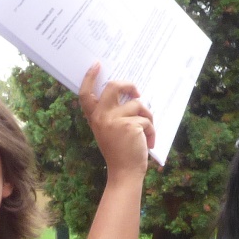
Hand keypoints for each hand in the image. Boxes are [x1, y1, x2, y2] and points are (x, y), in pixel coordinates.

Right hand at [77, 64, 154, 178]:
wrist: (125, 173)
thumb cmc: (120, 153)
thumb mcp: (110, 131)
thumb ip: (112, 114)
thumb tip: (130, 95)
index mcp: (95, 118)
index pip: (86, 94)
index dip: (90, 77)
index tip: (97, 65)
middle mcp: (102, 116)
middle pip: (114, 86)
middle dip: (129, 85)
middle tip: (137, 92)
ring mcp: (115, 120)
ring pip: (138, 104)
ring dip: (148, 117)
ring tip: (147, 132)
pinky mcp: (130, 125)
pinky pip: (147, 120)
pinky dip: (152, 131)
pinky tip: (149, 143)